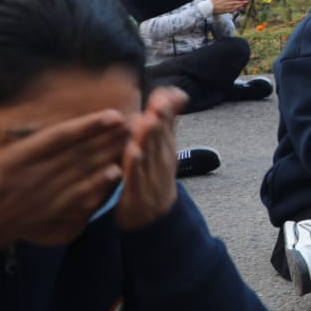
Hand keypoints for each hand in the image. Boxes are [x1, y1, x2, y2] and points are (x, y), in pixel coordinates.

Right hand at [0, 105, 130, 252]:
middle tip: (135, 123)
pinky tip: (113, 176)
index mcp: (9, 163)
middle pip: (77, 155)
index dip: (86, 127)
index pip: (56, 140)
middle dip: (107, 138)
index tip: (111, 115)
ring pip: (80, 176)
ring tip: (131, 142)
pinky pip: (73, 202)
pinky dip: (95, 189)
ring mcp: (36, 201)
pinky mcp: (38, 217)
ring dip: (108, 158)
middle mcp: (29, 181)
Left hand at [115, 87, 186, 230]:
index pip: (169, 123)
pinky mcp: (137, 191)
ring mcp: (151, 174)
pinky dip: (135, 164)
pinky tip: (133, 152)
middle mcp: (161, 158)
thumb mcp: (166, 147)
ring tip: (149, 121)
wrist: (156, 217)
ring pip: (150, 153)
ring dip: (149, 137)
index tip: (171, 92)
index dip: (169, 108)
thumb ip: (169, 120)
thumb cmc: (157, 175)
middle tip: (160, 102)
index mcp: (166, 146)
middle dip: (161, 118)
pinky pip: (135, 176)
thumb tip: (177, 93)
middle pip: (161, 135)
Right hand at [210, 0, 251, 14]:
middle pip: (237, 1)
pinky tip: (240, 8)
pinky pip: (232, 10)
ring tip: (246, 3)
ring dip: (241, 4)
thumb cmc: (213, 1)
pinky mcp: (226, 11)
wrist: (208, 8)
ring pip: (236, 5)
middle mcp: (227, 2)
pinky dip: (237, 9)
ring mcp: (227, 7)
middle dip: (243, 0)